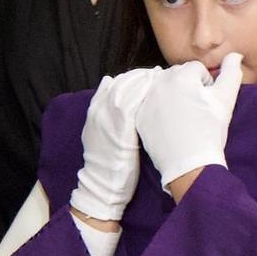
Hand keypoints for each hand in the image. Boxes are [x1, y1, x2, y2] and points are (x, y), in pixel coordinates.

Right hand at [69, 69, 150, 221]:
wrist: (101, 184)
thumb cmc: (109, 161)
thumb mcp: (103, 134)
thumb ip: (111, 116)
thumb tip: (127, 102)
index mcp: (94, 111)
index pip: (114, 83)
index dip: (132, 76)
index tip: (150, 73)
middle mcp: (99, 112)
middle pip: (121, 82)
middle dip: (141, 75)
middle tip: (159, 72)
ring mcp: (107, 120)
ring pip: (126, 89)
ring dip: (145, 81)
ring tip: (162, 77)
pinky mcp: (119, 130)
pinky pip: (132, 105)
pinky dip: (145, 94)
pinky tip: (159, 91)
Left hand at [134, 54, 242, 196]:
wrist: (189, 164)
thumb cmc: (210, 129)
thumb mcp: (226, 99)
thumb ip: (231, 72)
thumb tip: (235, 54)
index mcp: (180, 76)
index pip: (196, 69)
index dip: (207, 84)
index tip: (208, 103)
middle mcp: (159, 84)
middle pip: (177, 76)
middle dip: (188, 87)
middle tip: (197, 110)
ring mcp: (145, 101)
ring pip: (163, 89)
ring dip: (173, 97)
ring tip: (184, 118)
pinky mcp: (138, 117)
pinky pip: (151, 104)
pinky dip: (160, 111)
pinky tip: (171, 125)